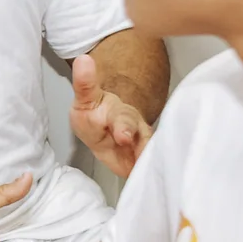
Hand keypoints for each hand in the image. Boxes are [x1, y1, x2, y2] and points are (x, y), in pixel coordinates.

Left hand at [69, 53, 151, 178]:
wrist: (104, 133)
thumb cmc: (95, 116)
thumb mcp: (85, 99)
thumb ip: (85, 83)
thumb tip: (83, 59)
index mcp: (120, 114)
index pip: (124, 120)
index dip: (125, 128)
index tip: (123, 136)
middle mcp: (137, 129)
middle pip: (143, 139)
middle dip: (141, 149)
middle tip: (137, 158)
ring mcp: (143, 145)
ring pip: (150, 154)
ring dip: (148, 163)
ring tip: (146, 172)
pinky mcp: (144, 160)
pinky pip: (152, 167)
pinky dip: (155, 175)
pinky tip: (159, 182)